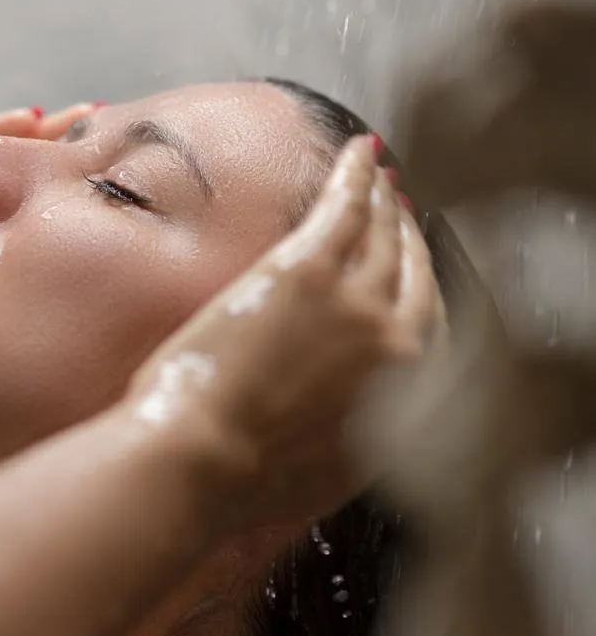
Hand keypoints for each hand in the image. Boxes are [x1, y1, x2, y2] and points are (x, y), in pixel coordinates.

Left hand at [122, 135, 442, 530]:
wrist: (205, 464)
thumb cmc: (245, 480)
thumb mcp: (331, 471)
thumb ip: (362, 431)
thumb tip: (356, 412)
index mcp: (408, 401)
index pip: (430, 326)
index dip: (419, 287)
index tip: (410, 266)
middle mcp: (402, 347)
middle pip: (414, 273)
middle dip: (407, 234)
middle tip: (397, 205)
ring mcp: (359, 305)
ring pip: (384, 235)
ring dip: (383, 200)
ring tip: (376, 174)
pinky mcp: (309, 272)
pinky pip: (345, 209)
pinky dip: (356, 178)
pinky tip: (359, 155)